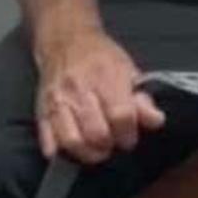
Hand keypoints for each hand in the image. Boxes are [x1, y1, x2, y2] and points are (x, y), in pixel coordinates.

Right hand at [34, 27, 164, 162]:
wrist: (66, 43)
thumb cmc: (99, 58)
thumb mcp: (128, 71)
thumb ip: (142, 99)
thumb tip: (155, 121)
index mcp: (106, 77)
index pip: (121, 115)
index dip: (128, 134)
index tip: (129, 138)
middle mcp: (80, 90)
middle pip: (97, 133)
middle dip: (108, 146)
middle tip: (112, 144)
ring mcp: (58, 104)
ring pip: (72, 142)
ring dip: (87, 153)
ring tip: (95, 150)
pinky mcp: (42, 114)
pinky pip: (49, 143)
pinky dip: (60, 153)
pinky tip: (72, 149)